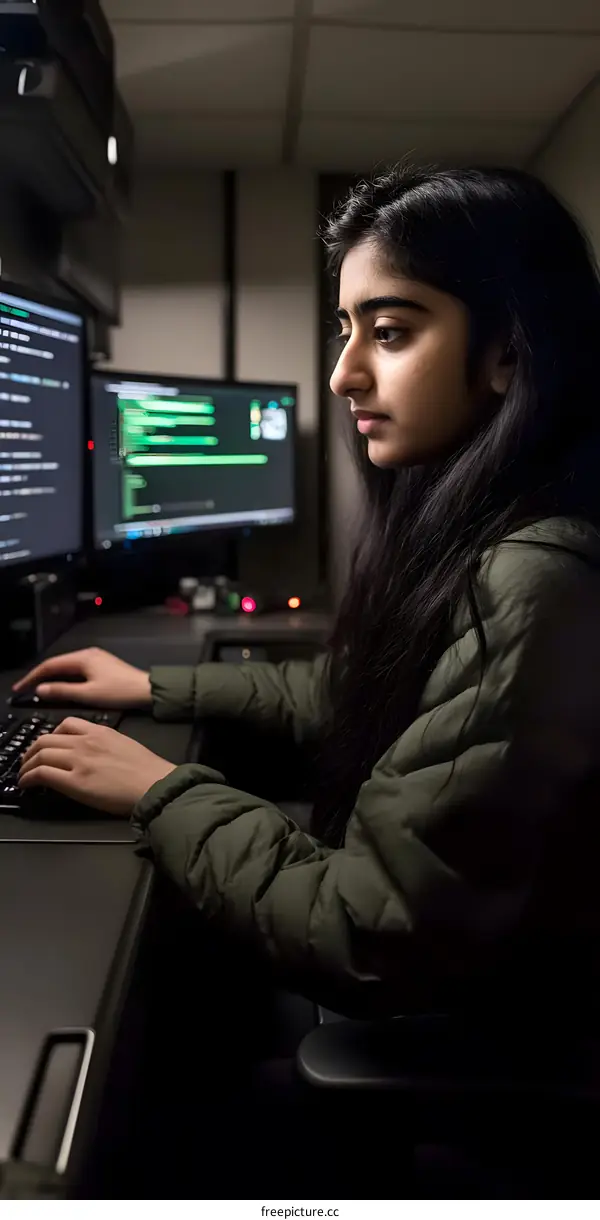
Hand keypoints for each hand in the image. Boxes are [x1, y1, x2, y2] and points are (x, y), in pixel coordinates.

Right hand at [12, 647, 151, 709]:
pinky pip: (77, 671)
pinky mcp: (102, 667)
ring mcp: (96, 659)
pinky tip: (61, 689)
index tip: (20, 688)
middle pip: (57, 664)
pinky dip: (65, 679)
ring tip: (39, 690)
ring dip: (52, 678)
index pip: (50, 665)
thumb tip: (40, 689)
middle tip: (25, 689)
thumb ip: (62, 691)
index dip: (32, 677)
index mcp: (83, 658)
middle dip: (40, 676)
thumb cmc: (120, 692)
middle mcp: (88, 654)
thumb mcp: (88, 694)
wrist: (148, 691)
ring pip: (67, 668)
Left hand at [19, 717, 176, 815]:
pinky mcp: (75, 782)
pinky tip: (26, 783)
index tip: (47, 744)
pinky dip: (29, 778)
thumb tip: (89, 755)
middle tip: (28, 760)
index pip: (66, 723)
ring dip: (27, 764)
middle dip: (32, 750)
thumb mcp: (124, 745)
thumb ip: (104, 744)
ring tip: (24, 774)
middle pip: (46, 738)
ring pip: (40, 754)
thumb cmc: (148, 770)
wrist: (156, 784)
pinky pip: (42, 774)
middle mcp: (86, 742)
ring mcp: (79, 760)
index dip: (51, 734)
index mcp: (100, 731)